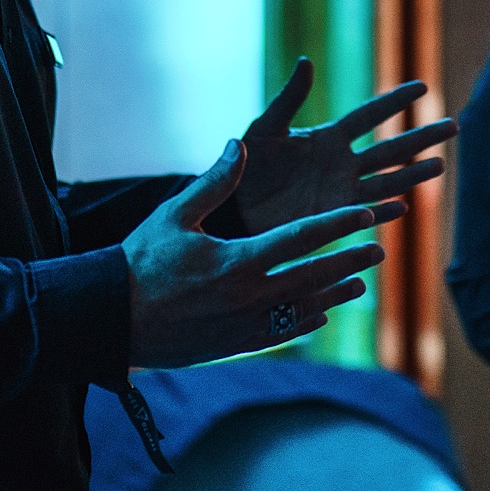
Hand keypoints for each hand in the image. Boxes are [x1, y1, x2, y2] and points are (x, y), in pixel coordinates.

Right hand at [124, 140, 398, 369]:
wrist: (111, 320)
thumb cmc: (140, 262)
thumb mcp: (174, 216)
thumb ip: (213, 182)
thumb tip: (239, 145)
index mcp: (237, 262)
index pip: (301, 239)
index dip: (338, 225)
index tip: (366, 215)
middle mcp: (247, 297)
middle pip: (313, 277)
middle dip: (348, 262)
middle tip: (378, 251)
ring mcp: (243, 327)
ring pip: (303, 310)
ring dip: (334, 295)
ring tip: (360, 284)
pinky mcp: (234, 345)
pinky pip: (281, 332)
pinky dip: (305, 321)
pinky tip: (321, 313)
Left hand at [236, 57, 453, 235]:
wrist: (232, 206)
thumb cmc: (246, 164)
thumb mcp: (265, 128)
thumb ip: (289, 99)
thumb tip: (306, 61)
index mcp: (329, 137)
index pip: (370, 115)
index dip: (395, 101)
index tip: (423, 87)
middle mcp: (342, 163)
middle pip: (390, 148)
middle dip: (421, 137)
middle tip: (453, 125)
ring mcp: (340, 192)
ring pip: (386, 181)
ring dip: (412, 174)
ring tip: (441, 164)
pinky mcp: (331, 217)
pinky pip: (363, 213)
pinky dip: (382, 212)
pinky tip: (403, 206)